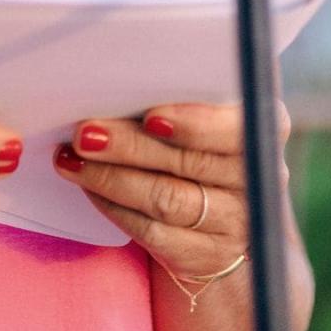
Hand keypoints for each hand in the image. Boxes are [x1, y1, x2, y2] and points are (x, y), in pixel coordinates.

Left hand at [52, 99, 291, 279]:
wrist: (223, 217)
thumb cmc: (201, 141)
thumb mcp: (207, 110)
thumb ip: (183, 93)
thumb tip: (120, 74)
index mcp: (261, 127)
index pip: (234, 128)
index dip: (195, 124)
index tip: (153, 118)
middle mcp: (254, 178)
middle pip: (187, 162)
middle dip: (129, 146)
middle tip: (84, 133)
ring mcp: (233, 223)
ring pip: (165, 199)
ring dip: (110, 177)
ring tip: (70, 158)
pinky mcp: (203, 255)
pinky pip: (152, 231)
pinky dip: (113, 205)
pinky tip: (86, 186)